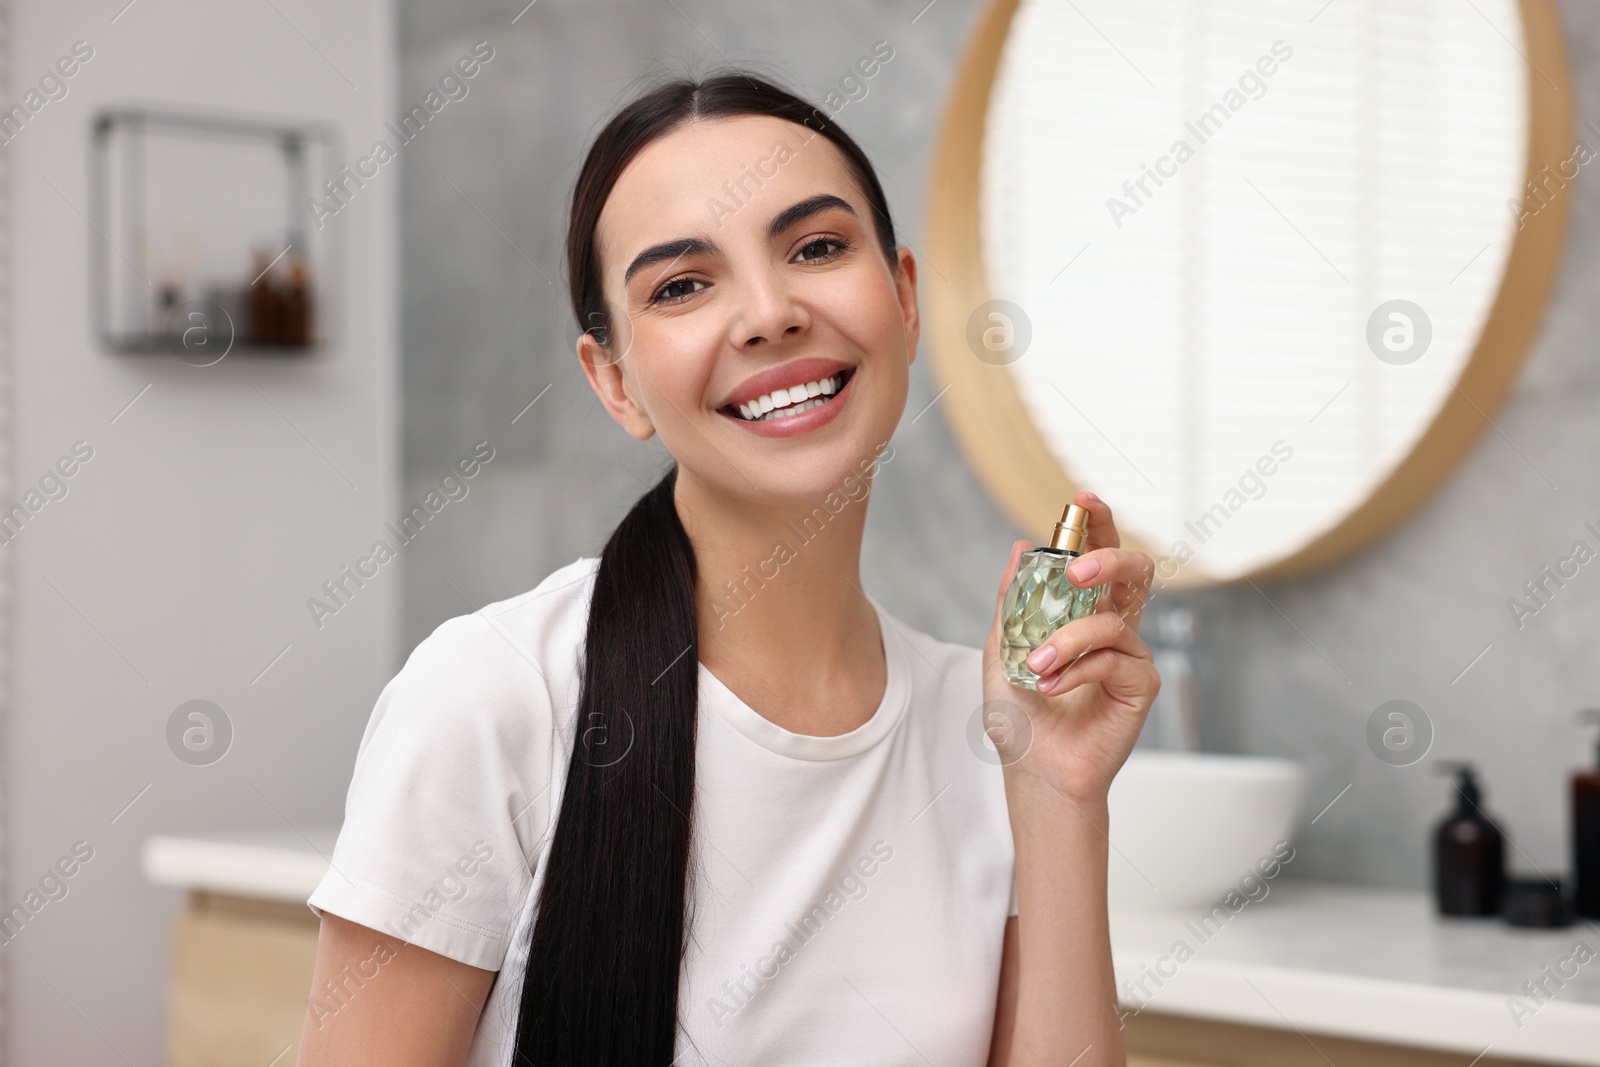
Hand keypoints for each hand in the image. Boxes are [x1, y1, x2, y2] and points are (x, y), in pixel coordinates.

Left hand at [980, 489, 1159, 805]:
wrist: (1033, 770)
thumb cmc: (1020, 714)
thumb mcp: (1001, 647)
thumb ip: (1013, 599)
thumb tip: (1018, 545)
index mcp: (1084, 611)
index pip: (1100, 555)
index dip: (1098, 523)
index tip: (1083, 498)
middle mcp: (1116, 627)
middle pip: (1136, 570)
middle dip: (1108, 556)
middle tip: (1075, 568)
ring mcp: (1132, 655)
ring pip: (1115, 619)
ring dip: (1066, 639)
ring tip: (1035, 667)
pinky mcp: (1141, 686)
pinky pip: (1115, 659)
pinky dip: (1077, 670)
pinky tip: (1052, 688)